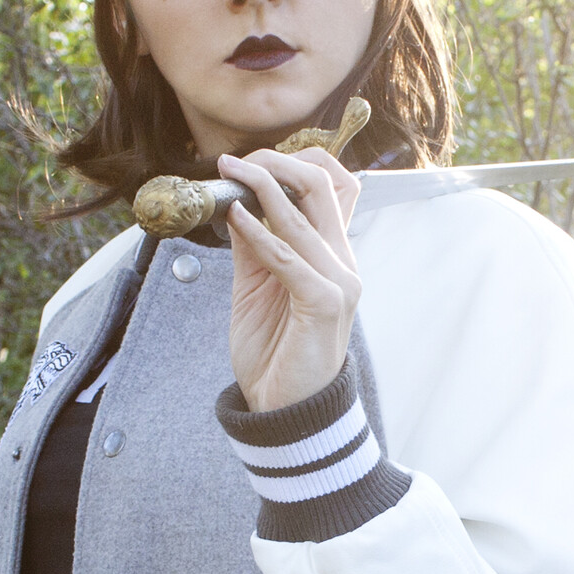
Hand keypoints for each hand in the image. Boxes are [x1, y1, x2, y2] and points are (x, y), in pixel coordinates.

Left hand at [218, 146, 361, 411]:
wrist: (285, 412)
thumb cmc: (275, 353)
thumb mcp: (256, 288)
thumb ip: (253, 246)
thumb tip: (235, 202)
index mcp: (333, 256)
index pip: (334, 187)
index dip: (294, 162)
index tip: (249, 162)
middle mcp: (343, 262)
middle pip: (326, 184)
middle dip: (278, 162)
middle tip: (237, 161)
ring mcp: (338, 282)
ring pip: (306, 212)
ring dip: (263, 185)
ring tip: (230, 174)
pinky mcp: (323, 303)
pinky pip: (288, 255)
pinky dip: (259, 232)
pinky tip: (234, 217)